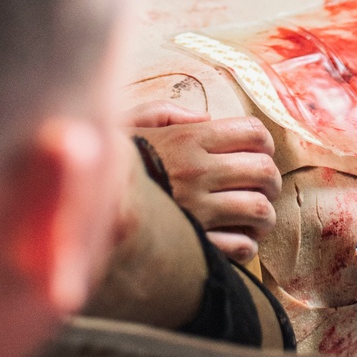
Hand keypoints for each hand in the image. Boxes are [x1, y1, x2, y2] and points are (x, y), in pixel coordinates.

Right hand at [126, 101, 281, 263]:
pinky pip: (241, 246)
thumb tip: (206, 117)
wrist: (85, 204)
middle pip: (264, 171)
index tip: (259, 152)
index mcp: (190, 138)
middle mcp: (199, 171)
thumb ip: (168, 111)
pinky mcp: (195, 241)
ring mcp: (199, 209)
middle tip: (265, 186)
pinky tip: (240, 239)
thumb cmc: (114, 163)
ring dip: (264, 214)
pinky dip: (248, 244)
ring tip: (257, 215)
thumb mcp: (134, 121)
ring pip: (258, 209)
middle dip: (271, 180)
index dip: (265, 143)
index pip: (253, 133)